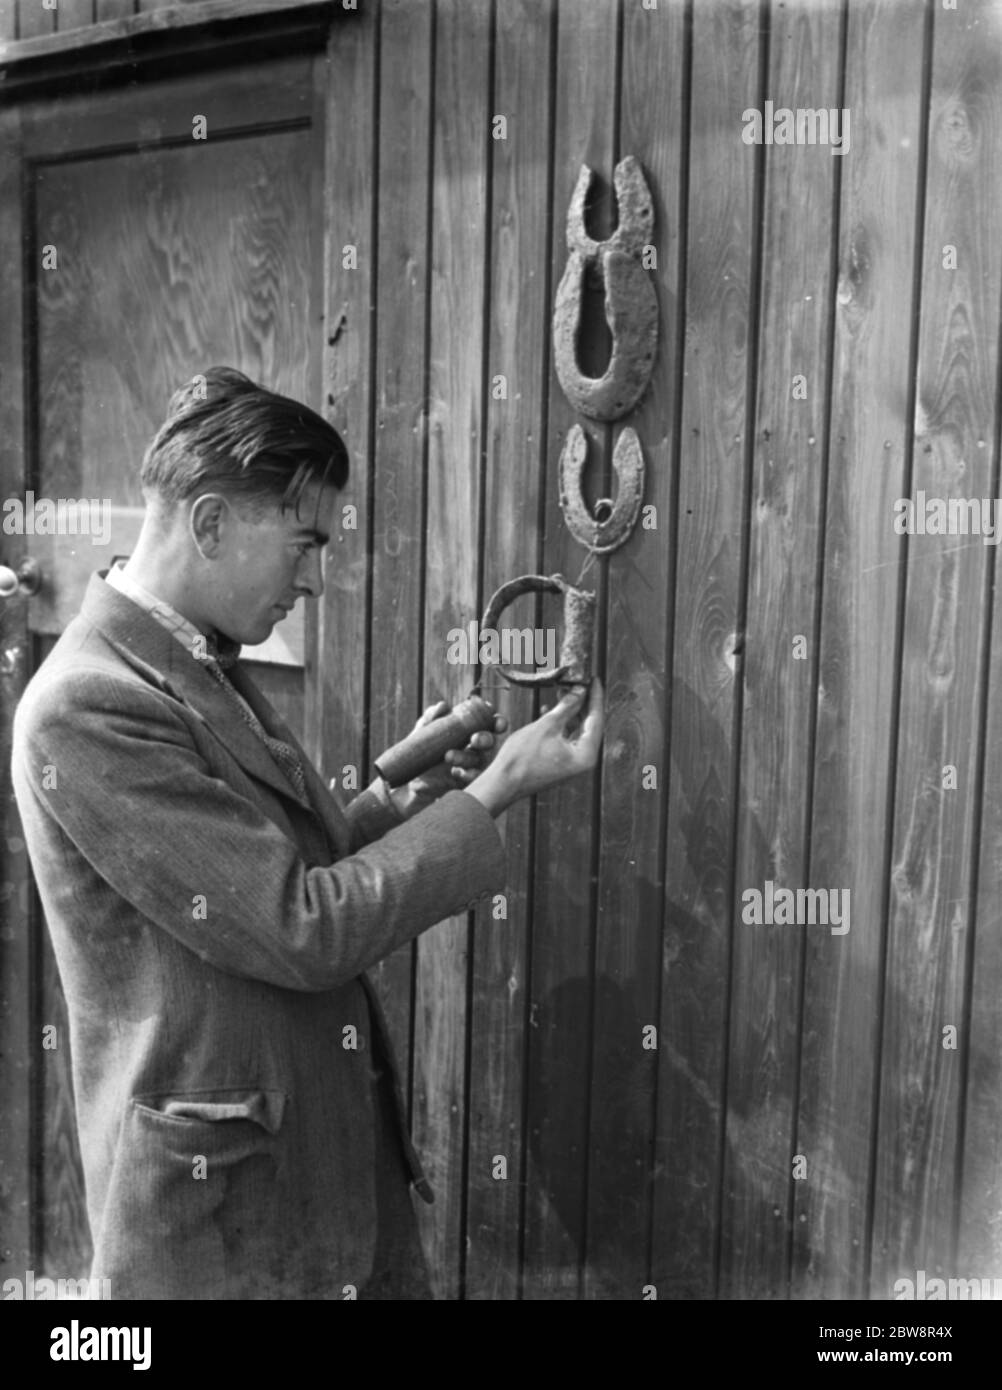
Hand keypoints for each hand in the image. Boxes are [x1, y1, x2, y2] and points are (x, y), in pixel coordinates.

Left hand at [385, 700, 507, 817]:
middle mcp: (476, 748)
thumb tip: (442, 706)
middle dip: (484, 739)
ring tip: (448, 756)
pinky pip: (475, 779)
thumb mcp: (423, 731)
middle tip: (473, 739)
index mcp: (470, 731)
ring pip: (480, 760)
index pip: (490, 724)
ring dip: (467, 757)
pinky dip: (467, 775)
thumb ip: (431, 717)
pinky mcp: (468, 781)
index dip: (497, 721)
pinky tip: (455, 772)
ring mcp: (474, 766)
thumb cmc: (423, 749)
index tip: (495, 721)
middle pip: (490, 741)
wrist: (412, 777)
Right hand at [463, 679, 603, 816]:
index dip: (594, 696)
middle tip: (578, 681)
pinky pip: (564, 738)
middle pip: (588, 724)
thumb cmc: (523, 758)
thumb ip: (567, 707)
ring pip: (575, 730)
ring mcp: (570, 763)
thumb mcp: (547, 726)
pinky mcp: (559, 762)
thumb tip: (580, 691)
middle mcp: (582, 761)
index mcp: (586, 755)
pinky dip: (560, 724)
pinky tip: (549, 711)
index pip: (596, 719)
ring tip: (562, 691)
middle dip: (581, 702)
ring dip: (569, 711)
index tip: (594, 678)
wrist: (502, 784)